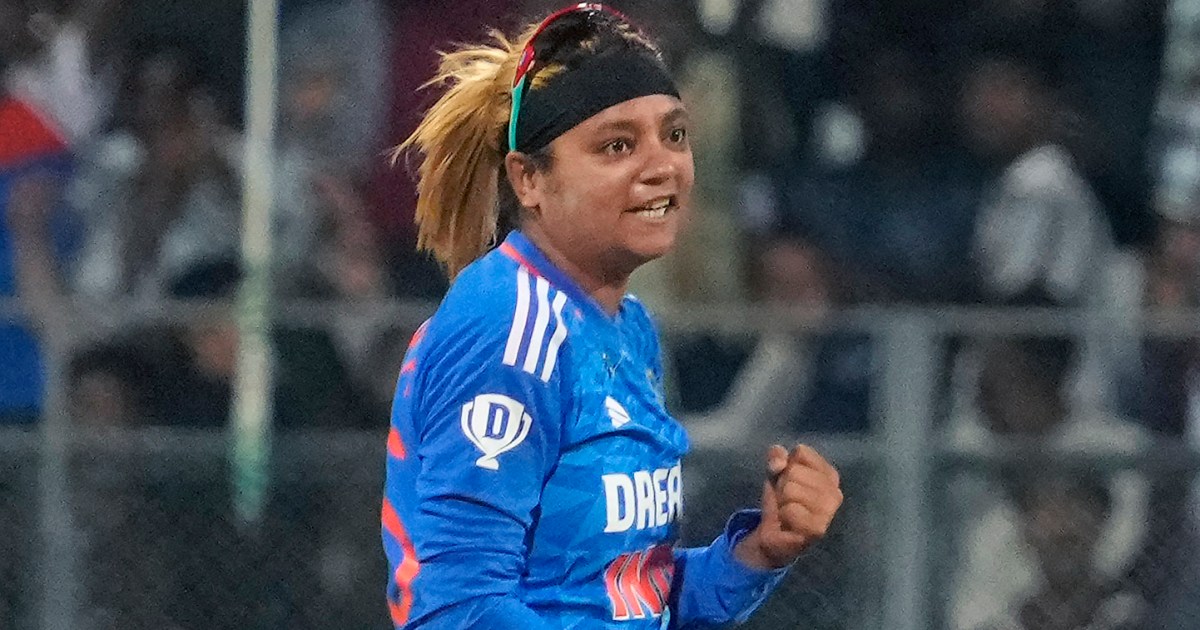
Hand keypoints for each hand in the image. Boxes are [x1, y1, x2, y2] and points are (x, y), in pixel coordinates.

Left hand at [735, 444, 842, 569]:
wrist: (774, 533)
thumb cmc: (781, 500)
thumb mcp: (776, 470)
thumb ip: (776, 456)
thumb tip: (779, 463)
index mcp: (830, 474)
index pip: (801, 452)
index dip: (786, 464)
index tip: (789, 480)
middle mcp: (835, 491)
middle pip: (794, 471)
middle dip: (782, 486)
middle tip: (788, 500)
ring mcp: (829, 511)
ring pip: (791, 490)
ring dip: (782, 502)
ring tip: (789, 511)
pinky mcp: (818, 529)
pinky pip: (790, 510)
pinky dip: (784, 516)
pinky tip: (790, 524)